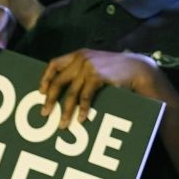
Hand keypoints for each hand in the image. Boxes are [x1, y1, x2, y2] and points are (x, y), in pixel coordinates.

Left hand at [39, 49, 159, 127]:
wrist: (138, 68)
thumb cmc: (118, 70)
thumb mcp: (97, 64)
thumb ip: (82, 70)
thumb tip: (66, 88)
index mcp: (78, 54)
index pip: (54, 64)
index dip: (46, 79)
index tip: (40, 92)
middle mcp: (81, 58)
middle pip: (59, 81)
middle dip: (50, 99)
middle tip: (45, 113)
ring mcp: (88, 67)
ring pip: (70, 92)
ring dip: (66, 110)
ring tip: (63, 124)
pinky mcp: (97, 76)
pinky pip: (85, 96)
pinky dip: (83, 109)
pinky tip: (82, 119)